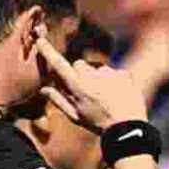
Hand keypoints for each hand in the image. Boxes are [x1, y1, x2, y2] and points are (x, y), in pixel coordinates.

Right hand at [36, 35, 150, 131]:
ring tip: (106, 98)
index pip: (59, 65)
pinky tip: (118, 96)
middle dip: (80, 74)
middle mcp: (92, 76)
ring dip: (99, 79)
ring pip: (97, 69)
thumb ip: (58, 100)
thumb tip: (43, 89)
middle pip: (79, 65)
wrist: (127, 127)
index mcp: (78, 87)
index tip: (40, 41)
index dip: (48, 52)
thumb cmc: (98, 123)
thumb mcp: (75, 116)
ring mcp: (109, 73)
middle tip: (88, 93)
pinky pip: (113, 73)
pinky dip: (114, 81)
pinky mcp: (122, 73)